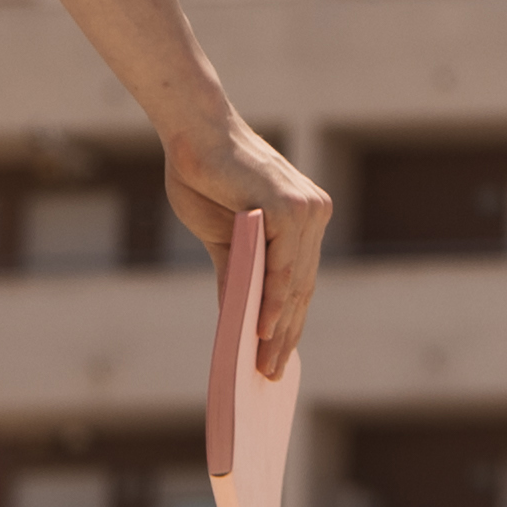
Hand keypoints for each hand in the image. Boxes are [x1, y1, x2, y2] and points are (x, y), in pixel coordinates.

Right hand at [161, 113, 332, 370]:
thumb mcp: (224, 237)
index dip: (290, 322)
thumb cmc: (206, 177)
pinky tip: (264, 329)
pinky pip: (284, 264)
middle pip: (302, 287)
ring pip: (296, 281)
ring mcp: (306, 208)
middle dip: (286, 334)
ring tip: (265, 364)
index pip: (301, 281)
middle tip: (270, 374)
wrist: (193, 132)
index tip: (278, 359)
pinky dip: (274, 298)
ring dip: (280, 327)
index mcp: (304, 218)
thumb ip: (239, 274)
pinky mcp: (287, 205)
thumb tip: (239, 322)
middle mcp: (313, 213)